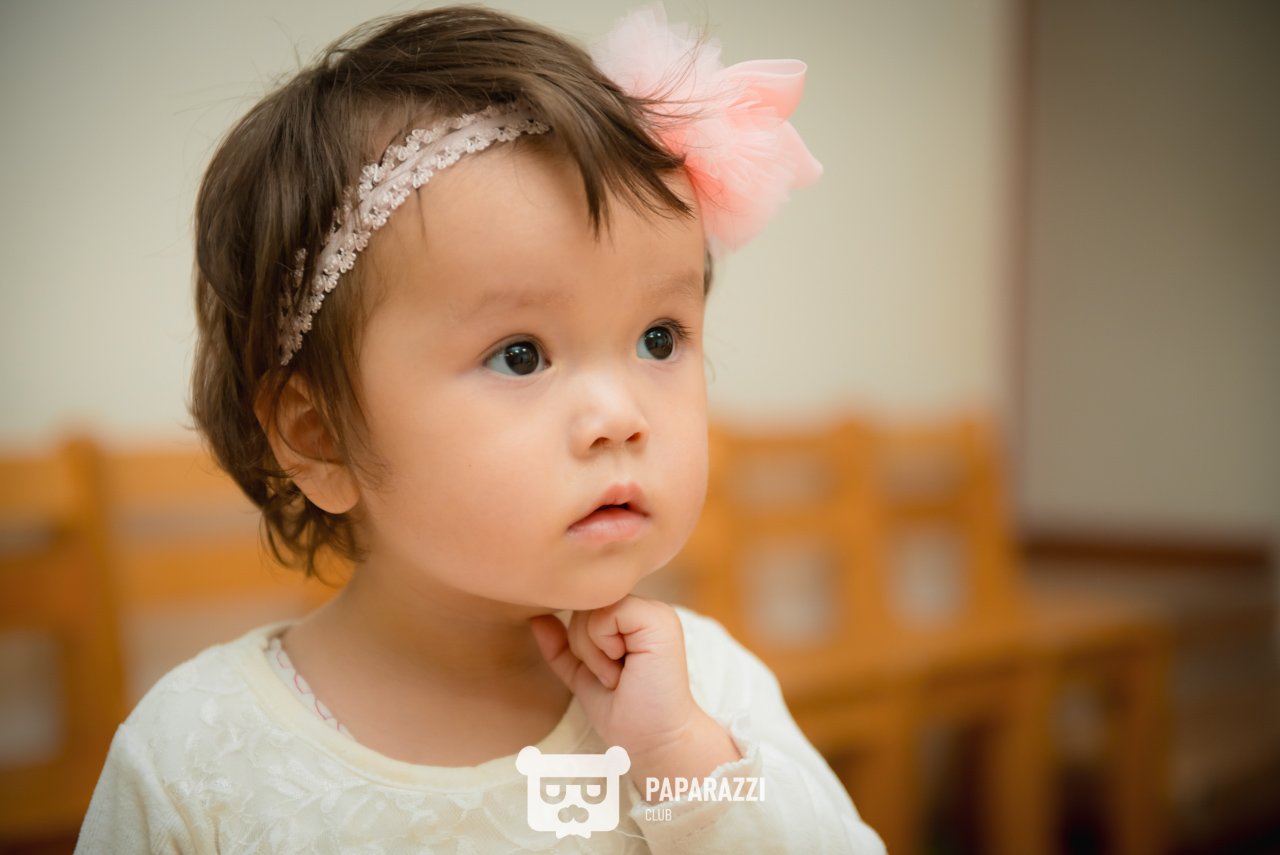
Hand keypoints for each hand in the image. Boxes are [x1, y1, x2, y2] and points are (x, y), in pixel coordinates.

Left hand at [529, 596, 740, 800]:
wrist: (654, 742)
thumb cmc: (623, 713)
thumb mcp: (582, 676)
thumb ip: (561, 646)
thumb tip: (536, 618)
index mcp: (631, 616)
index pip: (581, 605)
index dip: (579, 642)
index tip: (605, 674)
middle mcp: (645, 608)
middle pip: (583, 604)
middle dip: (583, 647)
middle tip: (612, 677)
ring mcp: (654, 611)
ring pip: (592, 609)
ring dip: (593, 652)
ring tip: (618, 676)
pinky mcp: (658, 620)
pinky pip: (607, 613)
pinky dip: (602, 647)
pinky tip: (623, 669)